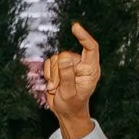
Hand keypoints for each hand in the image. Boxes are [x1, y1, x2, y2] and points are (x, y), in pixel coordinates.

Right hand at [43, 22, 101, 138]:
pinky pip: (49, 62)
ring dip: (52, 74)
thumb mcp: (69, 93)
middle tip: (57, 86)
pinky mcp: (59, 67)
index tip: (75, 27)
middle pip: (66, 55)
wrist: (66, 111)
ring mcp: (70, 65)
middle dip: (58, 71)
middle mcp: (81, 64)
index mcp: (91, 70)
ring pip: (56, 58)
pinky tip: (53, 84)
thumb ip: (67, 75)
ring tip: (56, 87)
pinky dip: (48, 74)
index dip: (83, 36)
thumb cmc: (72, 104)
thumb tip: (64, 56)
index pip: (90, 48)